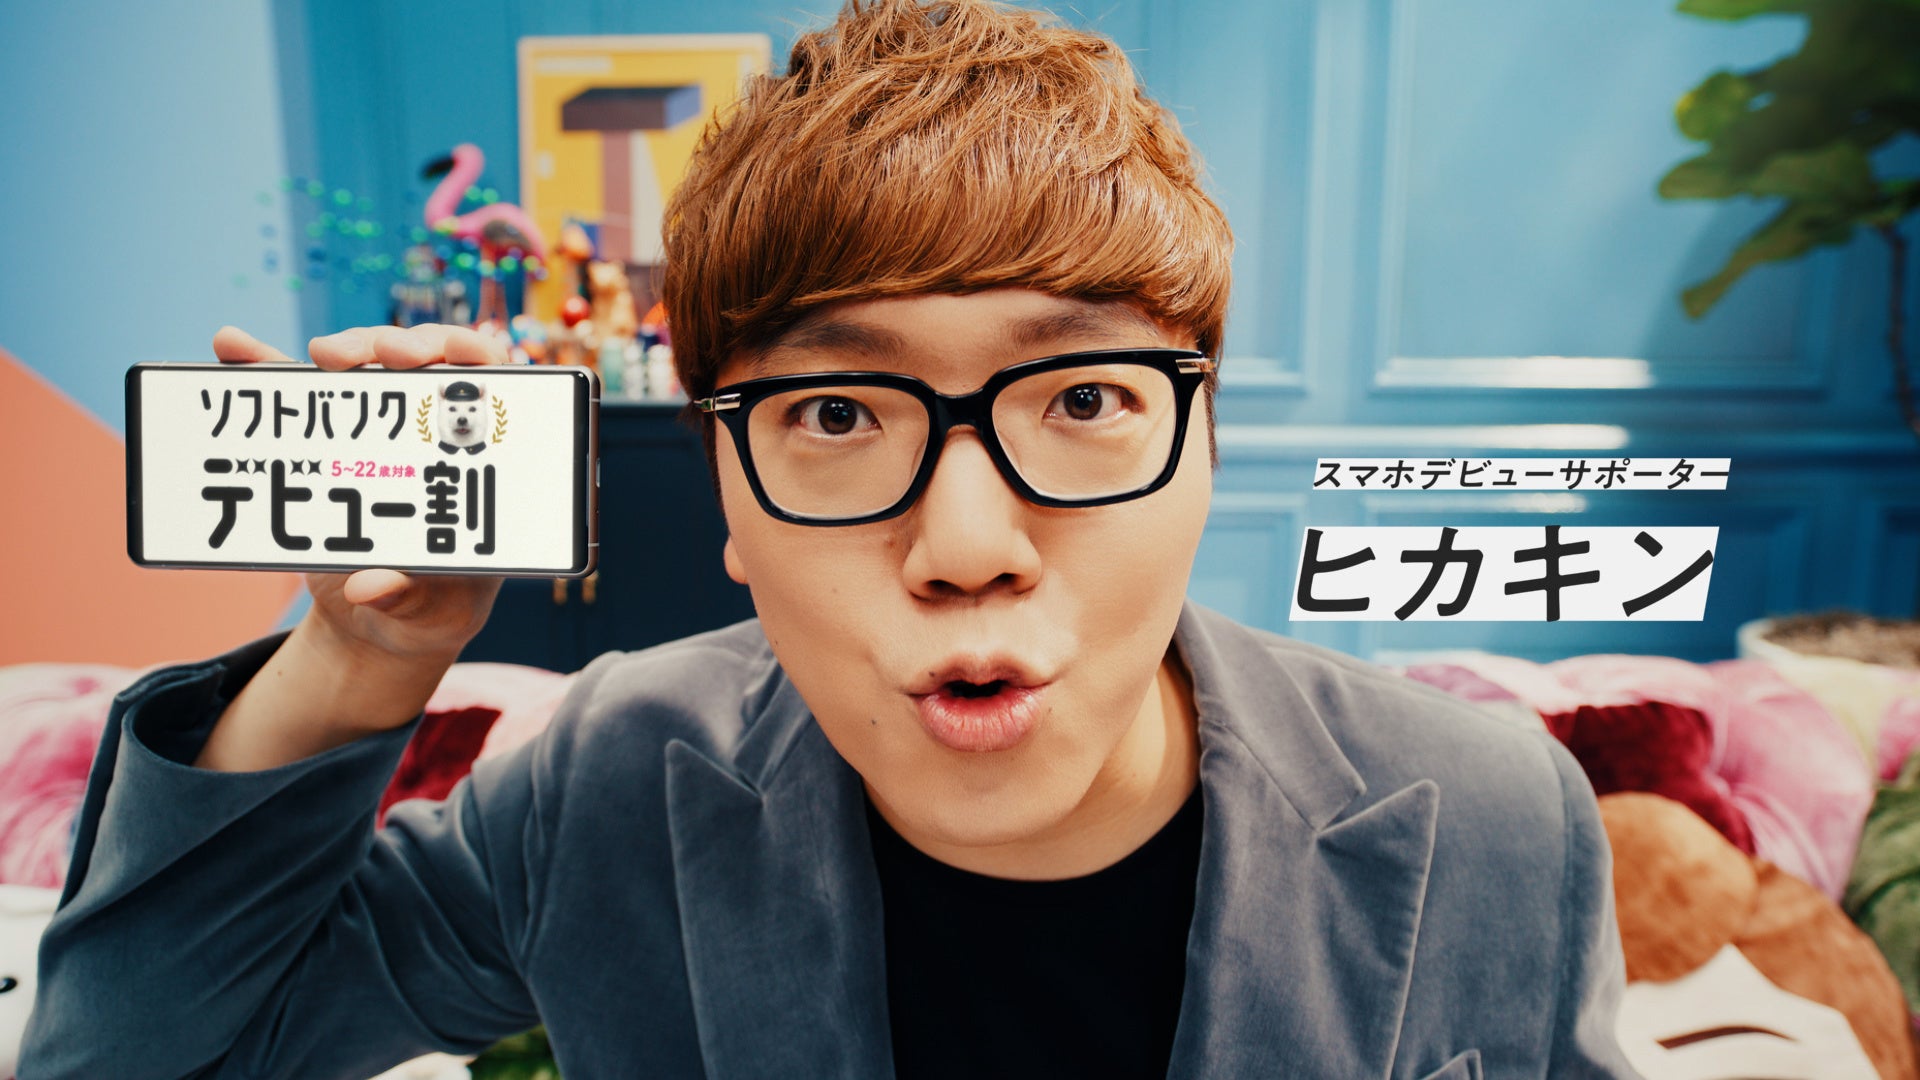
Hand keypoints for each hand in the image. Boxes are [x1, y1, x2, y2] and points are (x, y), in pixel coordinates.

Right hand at [212, 324, 509, 667]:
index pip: (491, 387)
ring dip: (345, 348)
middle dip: (399, 346)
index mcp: (476, 464)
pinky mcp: (324, 445)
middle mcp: (428, 434)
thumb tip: (369, 586)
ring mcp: (375, 434)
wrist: (379, 622)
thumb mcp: (430, 612)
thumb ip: (409, 596)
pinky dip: (264, 368)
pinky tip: (232, 347)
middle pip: (424, 361)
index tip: (445, 354)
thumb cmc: (431, 611)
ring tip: (321, 356)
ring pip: (364, 367)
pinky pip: (295, 398)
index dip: (472, 356)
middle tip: (380, 354)